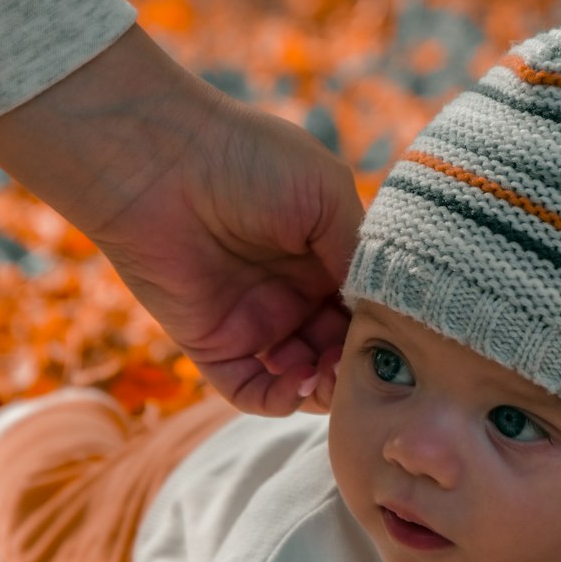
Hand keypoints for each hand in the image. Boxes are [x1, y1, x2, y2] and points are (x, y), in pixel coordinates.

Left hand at [0, 26, 363, 414]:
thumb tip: (381, 306)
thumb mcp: (326, 194)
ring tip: (328, 371)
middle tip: (366, 364)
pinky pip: (250, 390)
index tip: (400, 336)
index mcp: (324, 255)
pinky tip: (297, 382)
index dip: (384, 327)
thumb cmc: (248, 161)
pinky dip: (278, 400)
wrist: (160, 161)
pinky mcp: (212, 344)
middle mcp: (293, 292)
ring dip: (324, 386)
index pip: (366, 308)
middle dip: (356, 364)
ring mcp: (254, 320)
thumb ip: (360, 252)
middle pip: (339, 349)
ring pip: (302, 377)